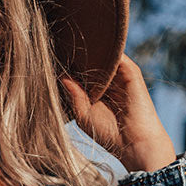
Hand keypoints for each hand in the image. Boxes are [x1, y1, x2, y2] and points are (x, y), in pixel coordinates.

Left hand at [59, 53, 176, 172]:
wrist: (133, 141)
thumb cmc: (108, 133)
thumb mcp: (83, 114)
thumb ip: (74, 95)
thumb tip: (61, 76)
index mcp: (96, 92)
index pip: (82, 74)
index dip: (70, 67)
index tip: (52, 59)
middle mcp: (109, 82)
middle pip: (92, 62)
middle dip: (78, 55)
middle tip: (59, 46)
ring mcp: (120, 75)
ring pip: (104, 55)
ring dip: (91, 50)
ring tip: (72, 44)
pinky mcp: (131, 71)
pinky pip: (116, 54)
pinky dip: (104, 50)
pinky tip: (91, 50)